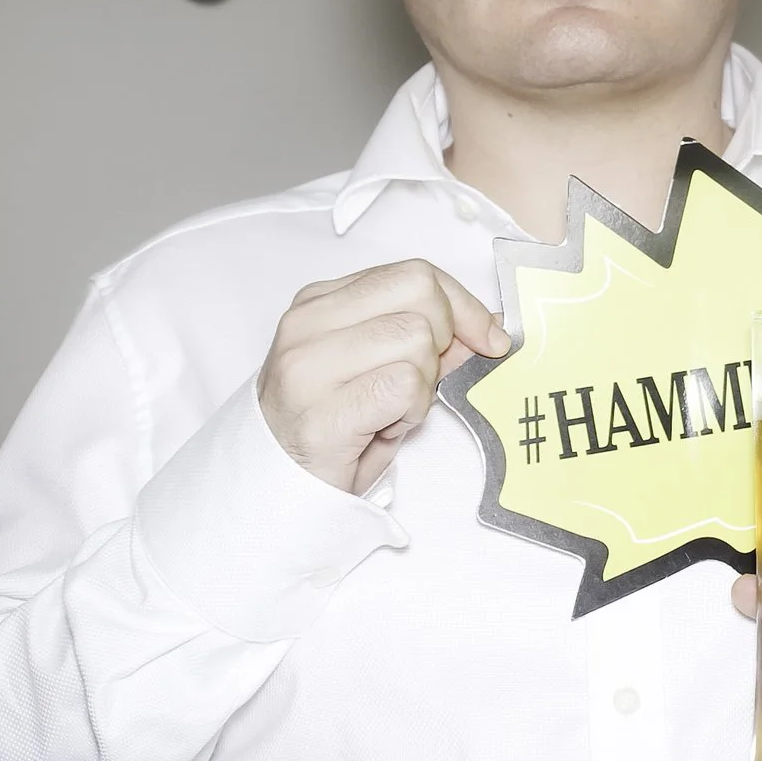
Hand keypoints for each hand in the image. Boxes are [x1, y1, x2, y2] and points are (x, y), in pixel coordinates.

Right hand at [259, 260, 507, 496]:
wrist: (274, 486)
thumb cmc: (328, 428)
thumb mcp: (378, 369)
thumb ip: (428, 341)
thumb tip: (487, 323)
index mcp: (320, 303)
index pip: (413, 273)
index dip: (462, 304)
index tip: (485, 336)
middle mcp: (307, 325)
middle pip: (420, 294)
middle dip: (443, 339)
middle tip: (420, 380)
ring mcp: (307, 367)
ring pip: (415, 339)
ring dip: (423, 385)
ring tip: (392, 410)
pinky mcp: (321, 414)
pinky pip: (404, 386)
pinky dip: (411, 412)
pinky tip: (386, 427)